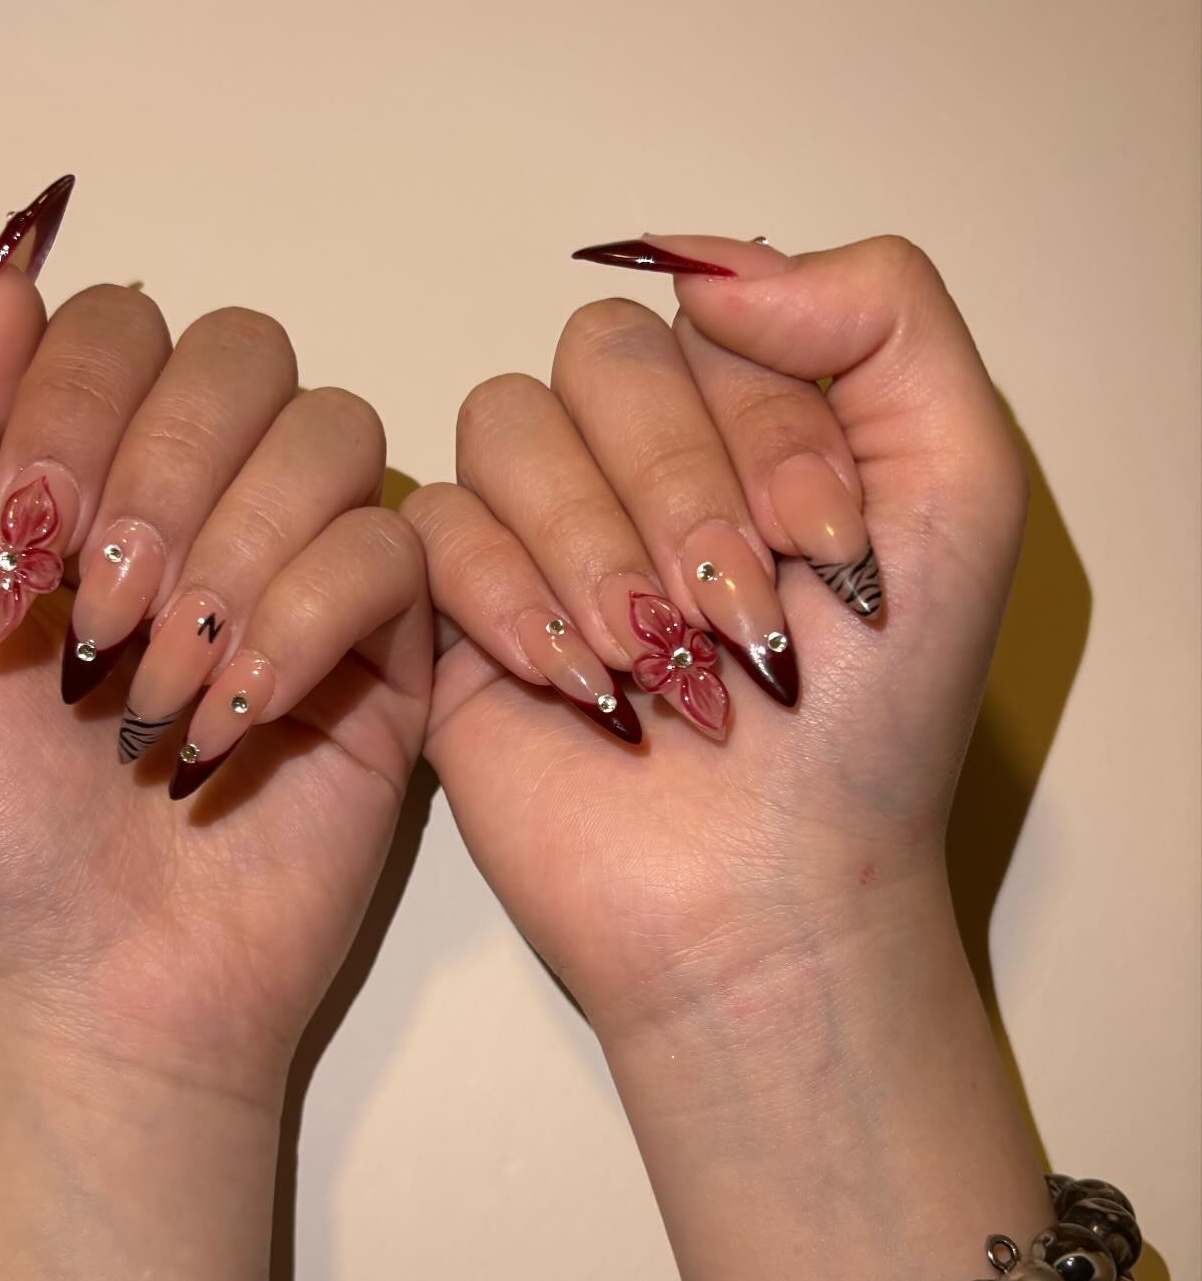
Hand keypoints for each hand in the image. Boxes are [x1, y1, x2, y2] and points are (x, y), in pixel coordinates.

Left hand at [0, 178, 430, 1280]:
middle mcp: (207, 501)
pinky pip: (393, 548)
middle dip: (162, 481)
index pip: (116, 327)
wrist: (90, 984)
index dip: (72, 406)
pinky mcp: (390, 650)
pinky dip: (307, 623)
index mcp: (85, 474)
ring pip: (332, 434)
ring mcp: (308, 570)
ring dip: (234, 558)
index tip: (20, 554)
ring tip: (163, 689)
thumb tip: (8, 271)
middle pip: (242, 354)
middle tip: (97, 628)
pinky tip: (240, 718)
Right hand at [404, 234, 1027, 1037]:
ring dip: (592, 548)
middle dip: (677, 490)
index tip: (826, 551)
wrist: (764, 899)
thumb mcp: (961, 497)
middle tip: (733, 624)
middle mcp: (643, 464)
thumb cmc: (873, 727)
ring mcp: (546, 534)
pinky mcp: (462, 614)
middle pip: (601, 356)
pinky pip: (437, 525)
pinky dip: (507, 598)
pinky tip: (575, 686)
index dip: (771, 429)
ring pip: (508, 423)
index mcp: (755, 425)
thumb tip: (710, 264)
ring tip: (650, 669)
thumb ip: (888, 321)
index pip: (719, 322)